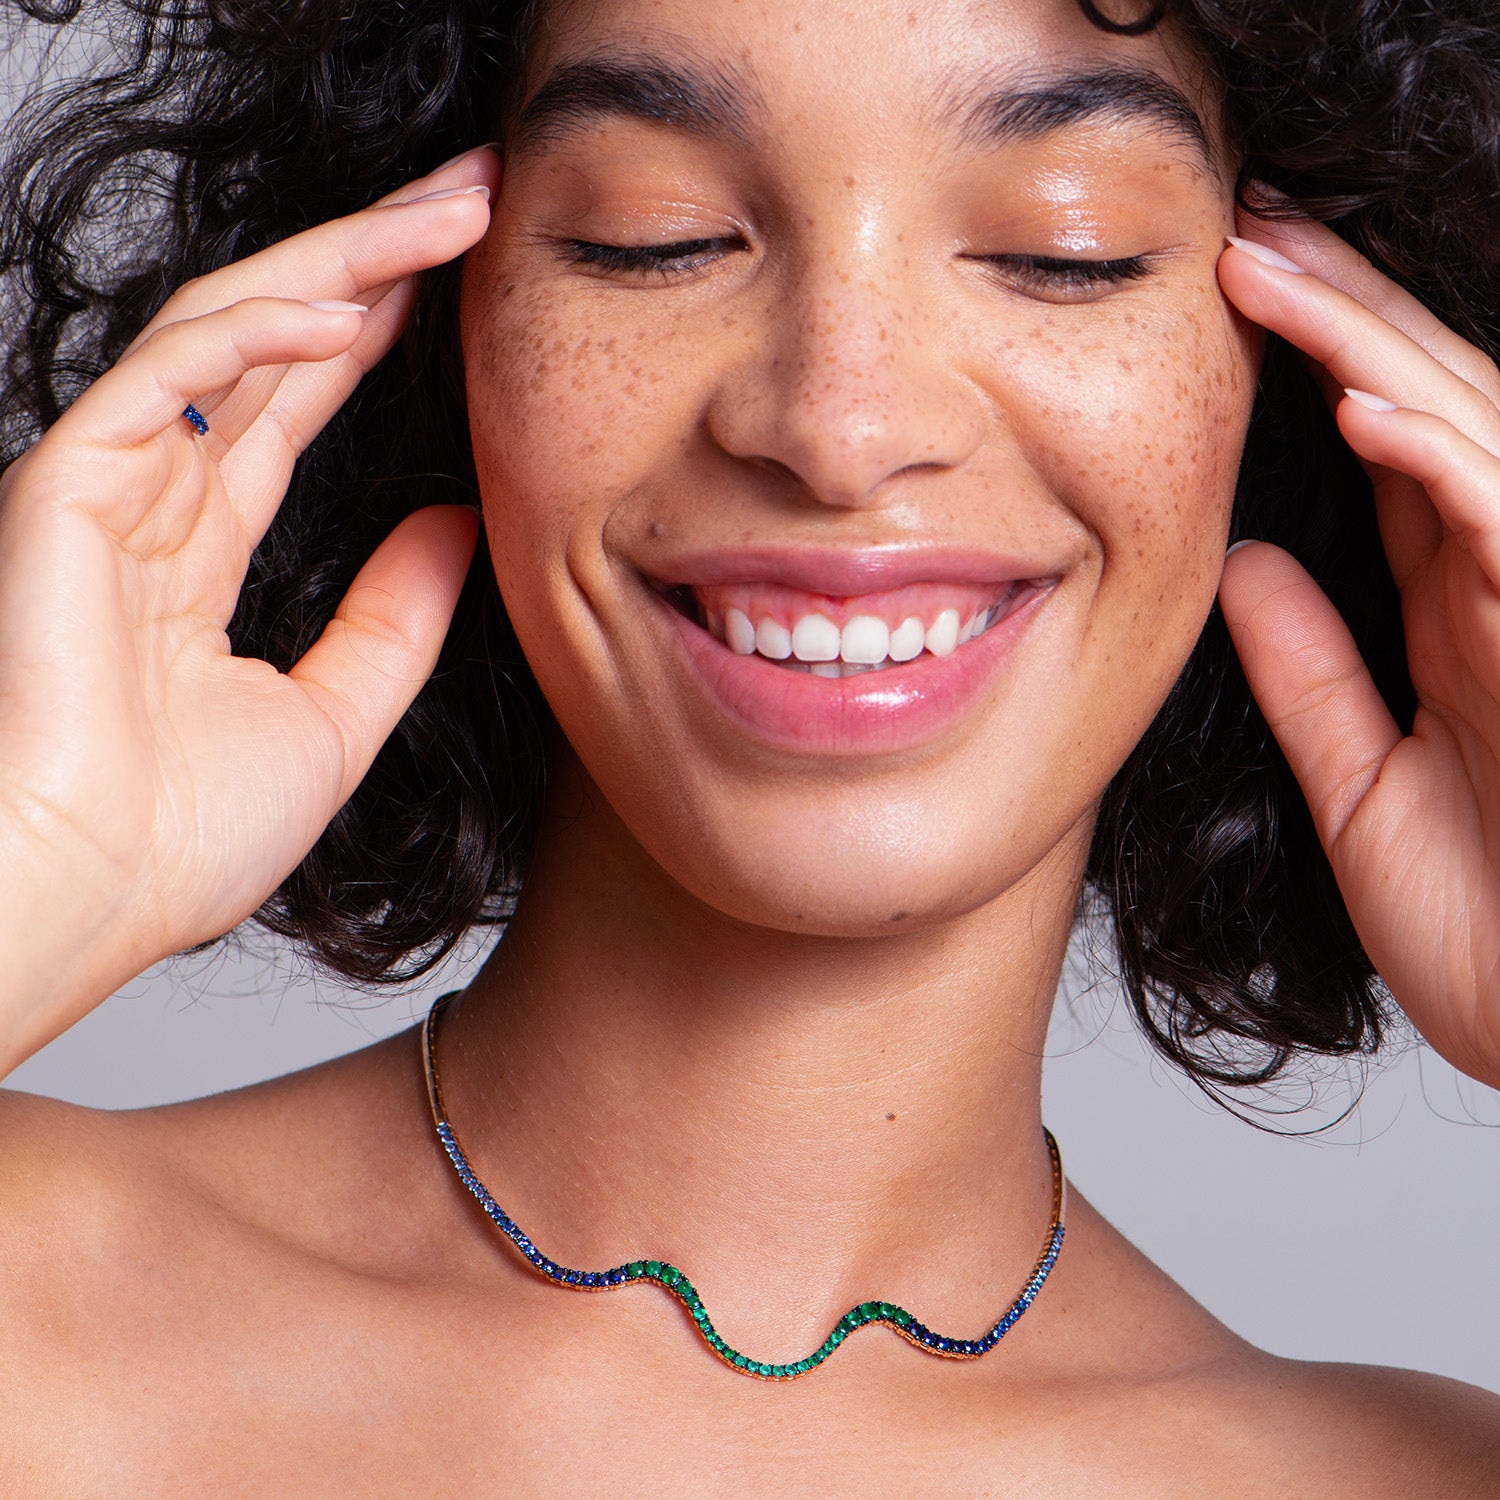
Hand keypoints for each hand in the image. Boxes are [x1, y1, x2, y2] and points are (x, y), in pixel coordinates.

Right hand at [0, 148, 497, 1072]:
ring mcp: (106, 484)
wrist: (93, 899)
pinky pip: (170, 375)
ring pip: (230, 329)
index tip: (464, 278)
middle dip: (377, 261)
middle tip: (475, 197)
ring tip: (448, 216)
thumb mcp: (335, 716)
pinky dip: (258, 332)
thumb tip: (455, 523)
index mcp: (202, 553)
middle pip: (277, 344)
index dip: (378, 333)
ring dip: (342, 263)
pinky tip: (352, 305)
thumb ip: (393, 617)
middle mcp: (154, 500)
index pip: (298, 406)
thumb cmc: (183, 837)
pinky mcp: (66, 484)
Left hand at [1217, 207, 1499, 1088]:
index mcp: (1458, 612)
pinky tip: (1368, 416)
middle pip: (1427, 413)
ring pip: (1472, 442)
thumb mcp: (1365, 788)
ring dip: (1374, 352)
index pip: (1389, 457)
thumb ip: (1314, 673)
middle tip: (1247, 230)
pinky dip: (1446, 471)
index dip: (1318, 371)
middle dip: (1341, 317)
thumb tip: (1241, 566)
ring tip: (1275, 274)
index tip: (1230, 304)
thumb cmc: (1489, 929)